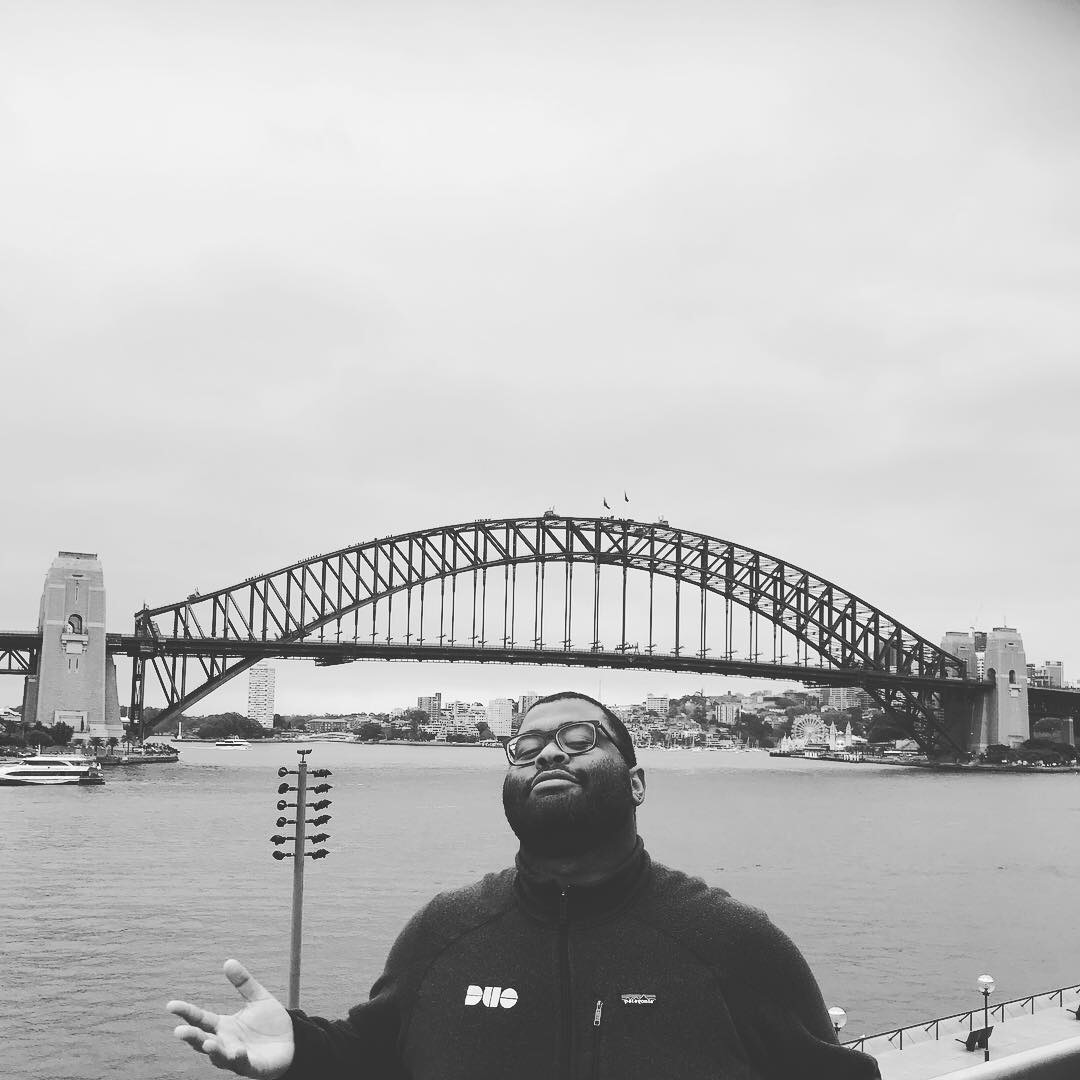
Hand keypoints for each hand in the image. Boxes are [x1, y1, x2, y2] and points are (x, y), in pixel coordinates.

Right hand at [168, 959, 294, 1077]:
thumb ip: (244, 983)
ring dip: (213, 1050)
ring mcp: (236, 1056)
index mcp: (223, 1026)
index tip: (171, 1005)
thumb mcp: (258, 998)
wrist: (292, 1042)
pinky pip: (242, 1064)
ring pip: (219, 1056)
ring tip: (208, 1042)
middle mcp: (225, 1042)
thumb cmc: (270, 1023)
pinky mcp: (251, 1066)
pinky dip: (238, 1058)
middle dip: (191, 1037)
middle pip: (203, 1040)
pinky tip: (238, 1051)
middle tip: (179, 1031)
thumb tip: (228, 961)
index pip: (201, 1019)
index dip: (186, 1012)